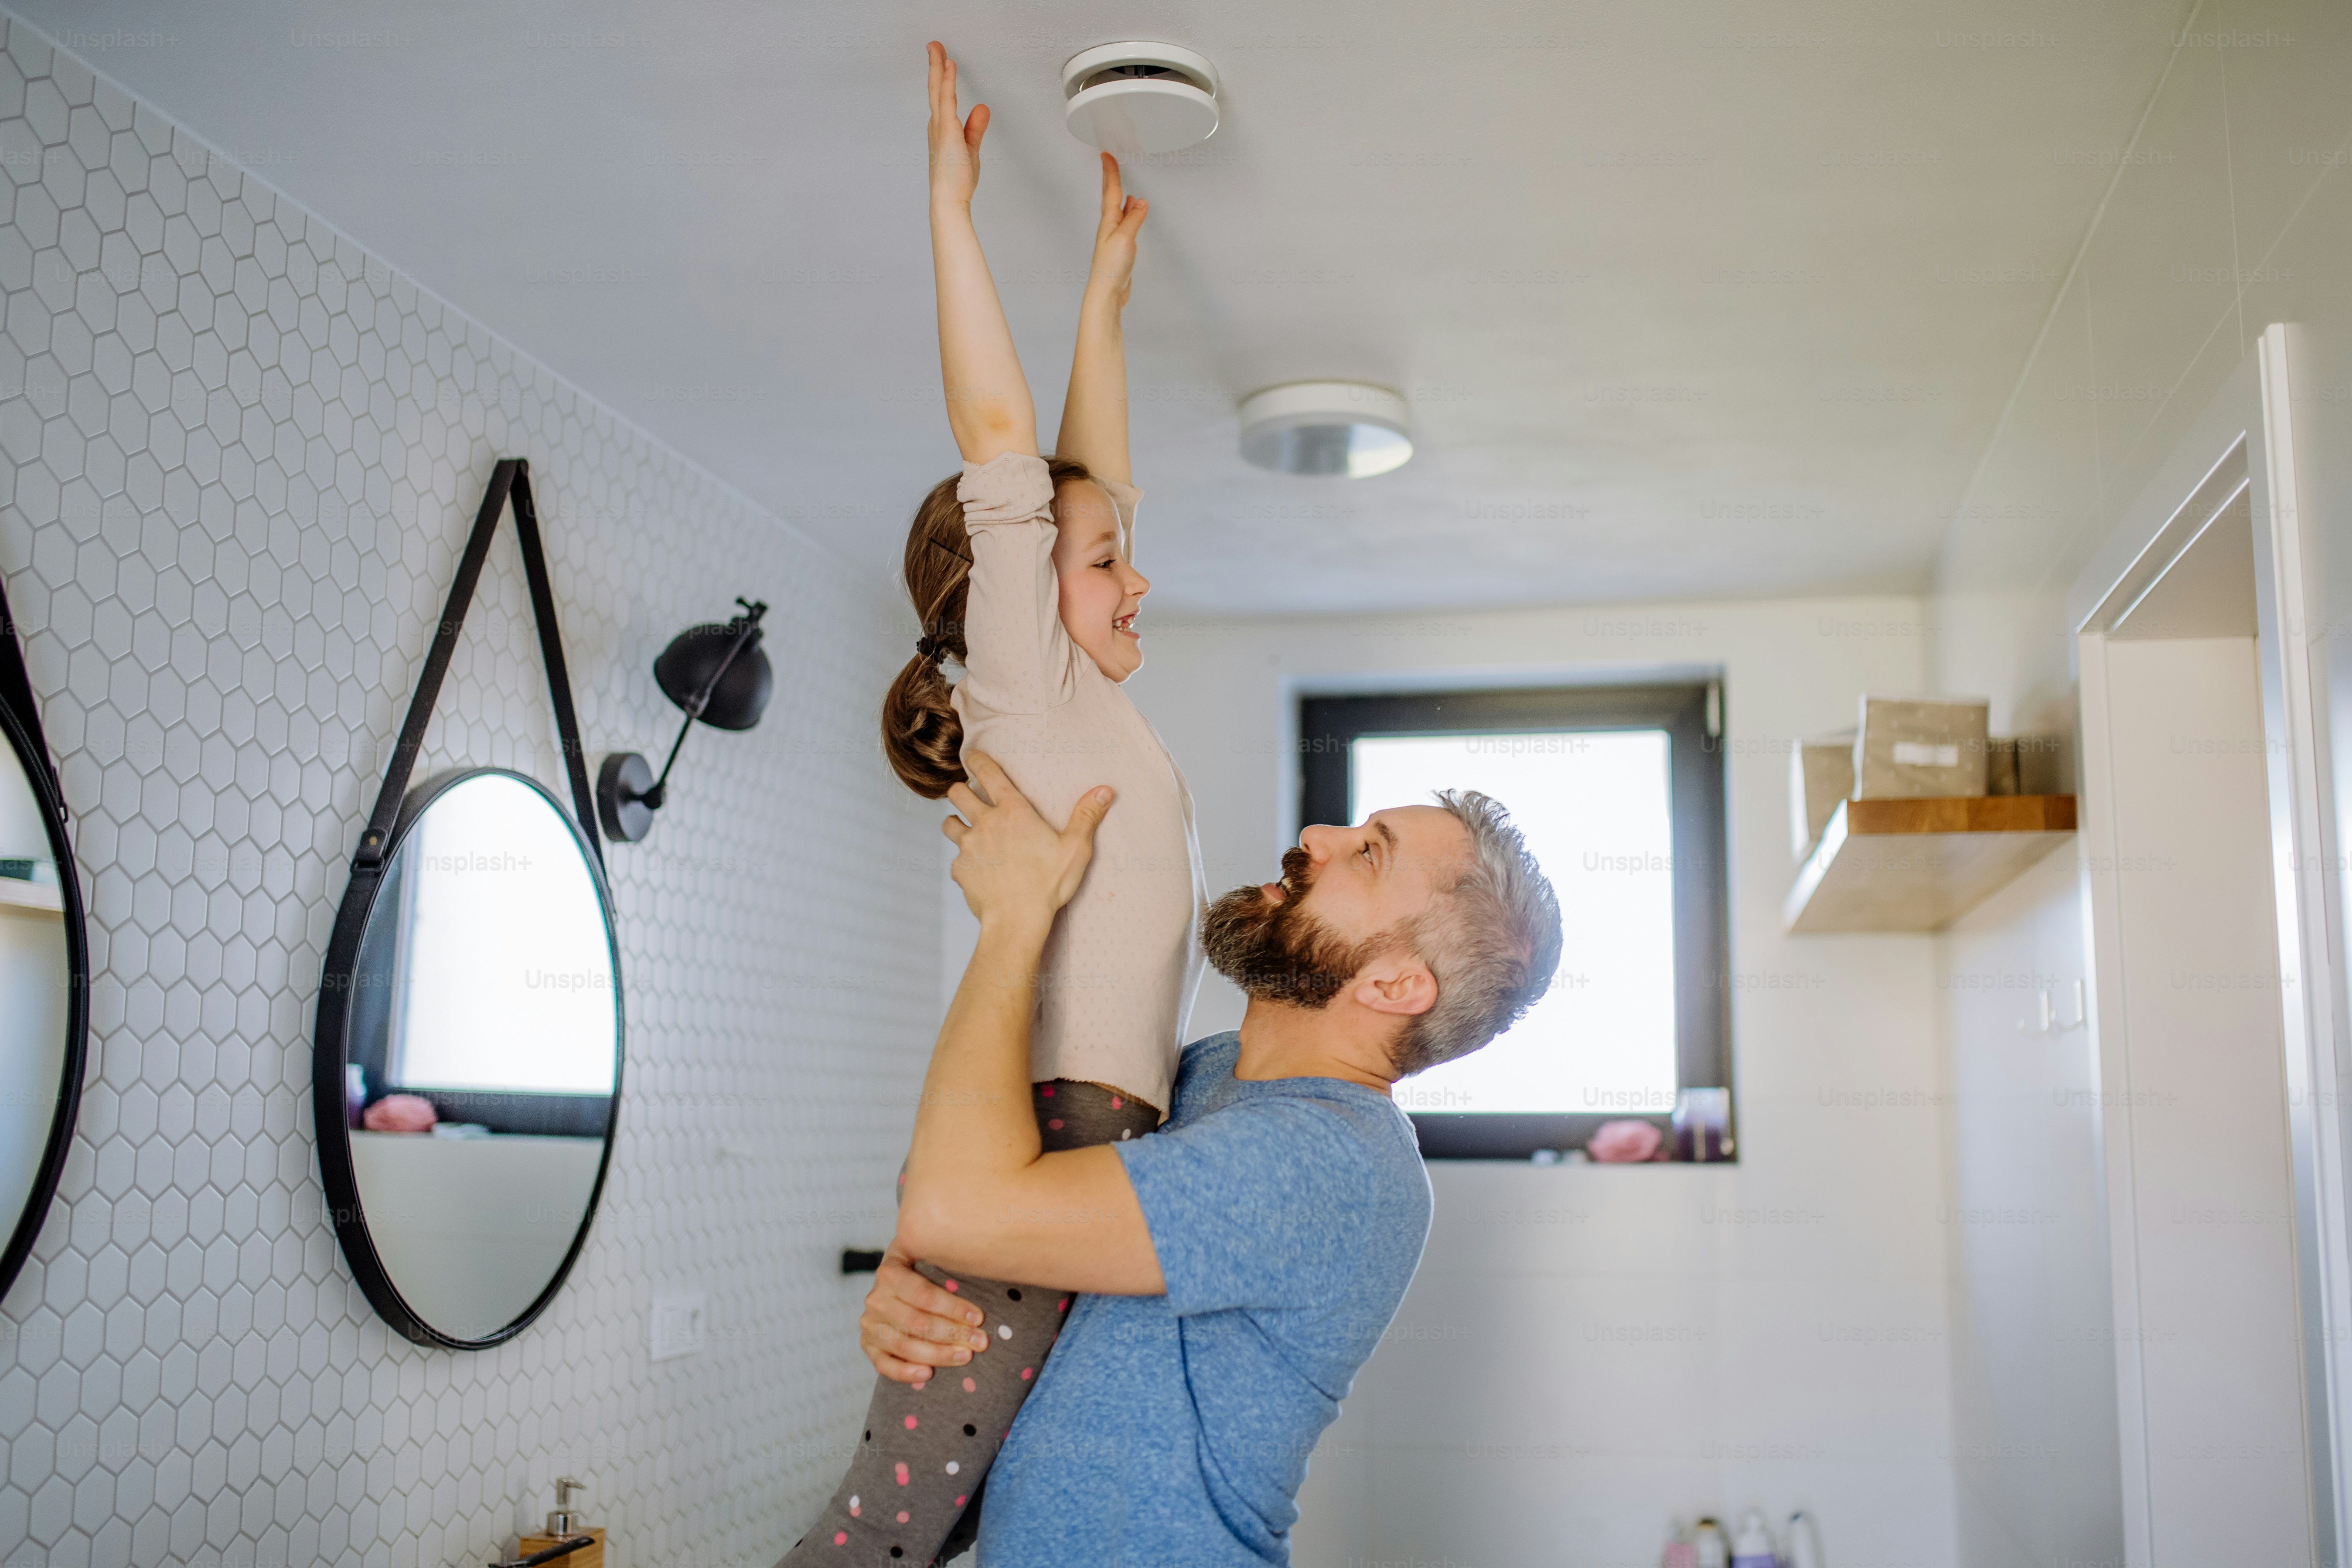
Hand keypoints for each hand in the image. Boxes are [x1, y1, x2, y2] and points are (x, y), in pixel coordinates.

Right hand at [860, 1245, 989, 1384]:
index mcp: (889, 1273)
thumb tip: (980, 1282)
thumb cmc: (921, 1272)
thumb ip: (946, 1267)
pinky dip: (905, 1373)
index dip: (953, 1308)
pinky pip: (884, 1365)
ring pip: (904, 1345)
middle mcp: (876, 1299)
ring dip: (938, 1354)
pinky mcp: (867, 1346)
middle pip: (916, 1322)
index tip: (978, 1318)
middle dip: (952, 1333)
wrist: (895, 1284)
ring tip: (965, 1356)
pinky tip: (928, 1374)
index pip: (924, 1295)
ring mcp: (869, 1325)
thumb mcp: (928, 1257)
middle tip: (979, 1341)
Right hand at [927, 41, 987, 207]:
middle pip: (935, 88)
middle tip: (933, 45)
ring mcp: (940, 126)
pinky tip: (949, 66)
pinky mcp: (947, 130)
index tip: (943, 61)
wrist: (948, 199)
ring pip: (938, 89)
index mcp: (941, 129)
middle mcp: (937, 125)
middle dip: (934, 65)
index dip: (941, 78)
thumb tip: (981, 108)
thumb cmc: (956, 181)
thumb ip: (975, 127)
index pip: (941, 97)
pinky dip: (948, 81)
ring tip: (937, 48)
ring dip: (938, 66)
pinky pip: (947, 99)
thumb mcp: (971, 148)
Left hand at [942, 751, 1113, 927]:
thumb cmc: (1047, 884)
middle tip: (967, 796)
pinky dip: (963, 861)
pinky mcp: (960, 870)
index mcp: (1013, 812)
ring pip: (949, 823)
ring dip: (956, 823)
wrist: (1017, 920)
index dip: (977, 760)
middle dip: (960, 790)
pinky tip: (977, 871)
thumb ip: (1086, 816)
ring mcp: (969, 847)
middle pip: (958, 793)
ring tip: (967, 831)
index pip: (988, 774)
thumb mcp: (1075, 848)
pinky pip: (955, 860)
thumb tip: (1104, 790)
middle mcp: (985, 823)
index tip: (971, 755)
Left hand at [1084, 154, 1147, 310]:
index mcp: (1108, 221)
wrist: (1107, 291)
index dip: (1110, 173)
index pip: (1111, 191)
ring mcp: (1113, 236)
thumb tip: (1140, 201)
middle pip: (1110, 197)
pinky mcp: (1119, 246)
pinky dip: (1128, 213)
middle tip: (1109, 162)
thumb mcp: (1125, 238)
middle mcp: (1109, 226)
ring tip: (1123, 185)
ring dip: (1119, 195)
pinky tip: (1131, 212)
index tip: (1107, 155)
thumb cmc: (1111, 266)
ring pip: (1117, 210)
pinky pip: (1124, 223)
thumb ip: (1133, 219)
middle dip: (1110, 179)